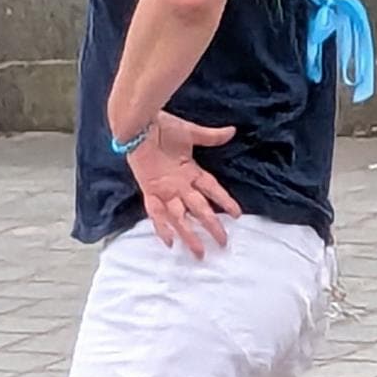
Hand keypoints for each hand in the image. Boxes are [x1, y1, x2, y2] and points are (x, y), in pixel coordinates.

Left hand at [125, 115, 239, 255]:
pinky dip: (162, 226)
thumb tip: (232, 131)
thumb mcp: (190, 132)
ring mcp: (165, 190)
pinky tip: (169, 241)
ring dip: (190, 234)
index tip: (238, 214)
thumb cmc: (163, 126)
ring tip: (200, 252)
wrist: (139, 125)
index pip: (213, 190)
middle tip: (223, 242)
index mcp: (191, 171)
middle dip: (212, 226)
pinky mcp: (150, 190)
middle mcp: (180, 185)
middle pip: (200, 209)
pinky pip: (156, 212)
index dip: (225, 201)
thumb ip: (211, 136)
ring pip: (180, 217)